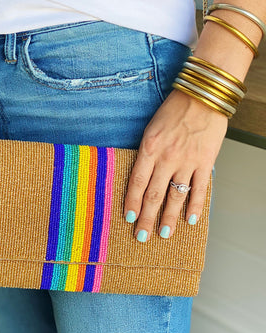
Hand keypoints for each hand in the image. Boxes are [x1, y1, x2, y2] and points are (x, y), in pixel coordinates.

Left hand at [124, 89, 227, 240]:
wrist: (203, 96)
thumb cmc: (174, 109)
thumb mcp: (151, 129)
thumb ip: (147, 153)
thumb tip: (141, 177)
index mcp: (149, 148)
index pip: (136, 182)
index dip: (131, 202)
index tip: (128, 218)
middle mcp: (167, 158)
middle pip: (154, 195)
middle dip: (146, 218)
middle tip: (141, 236)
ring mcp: (187, 162)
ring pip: (176, 197)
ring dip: (169, 218)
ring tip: (164, 233)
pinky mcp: (205, 162)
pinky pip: (199, 189)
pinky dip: (195, 206)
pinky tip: (190, 220)